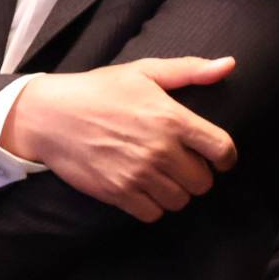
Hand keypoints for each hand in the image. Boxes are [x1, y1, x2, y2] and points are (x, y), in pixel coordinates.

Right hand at [0, 56, 237, 221]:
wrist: (48, 115)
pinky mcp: (116, 193)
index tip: (221, 159)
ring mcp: (138, 174)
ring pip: (180, 201)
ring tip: (166, 179)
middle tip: (186, 167)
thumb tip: (230, 65)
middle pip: (203, 182)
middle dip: (199, 175)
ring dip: (177, 193)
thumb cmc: (99, 90)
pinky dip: (154, 207)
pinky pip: (152, 214)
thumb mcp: (145, 71)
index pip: (222, 149)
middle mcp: (159, 150)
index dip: (227, 158)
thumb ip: (190, 70)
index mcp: (172, 119)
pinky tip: (146, 191)